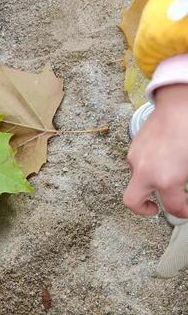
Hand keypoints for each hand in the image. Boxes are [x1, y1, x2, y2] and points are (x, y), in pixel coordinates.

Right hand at [124, 84, 187, 217]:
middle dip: (143, 209)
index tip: (187, 211)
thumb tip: (184, 187)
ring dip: (150, 182)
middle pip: (133, 202)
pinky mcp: (134, 147)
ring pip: (138, 180)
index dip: (183, 213)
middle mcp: (146, 172)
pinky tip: (163, 156)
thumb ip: (187, 179)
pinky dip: (149, 166)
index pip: (173, 207)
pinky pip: (139, 164)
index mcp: (167, 179)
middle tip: (155, 208)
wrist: (181, 101)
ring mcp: (136, 159)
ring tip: (167, 172)